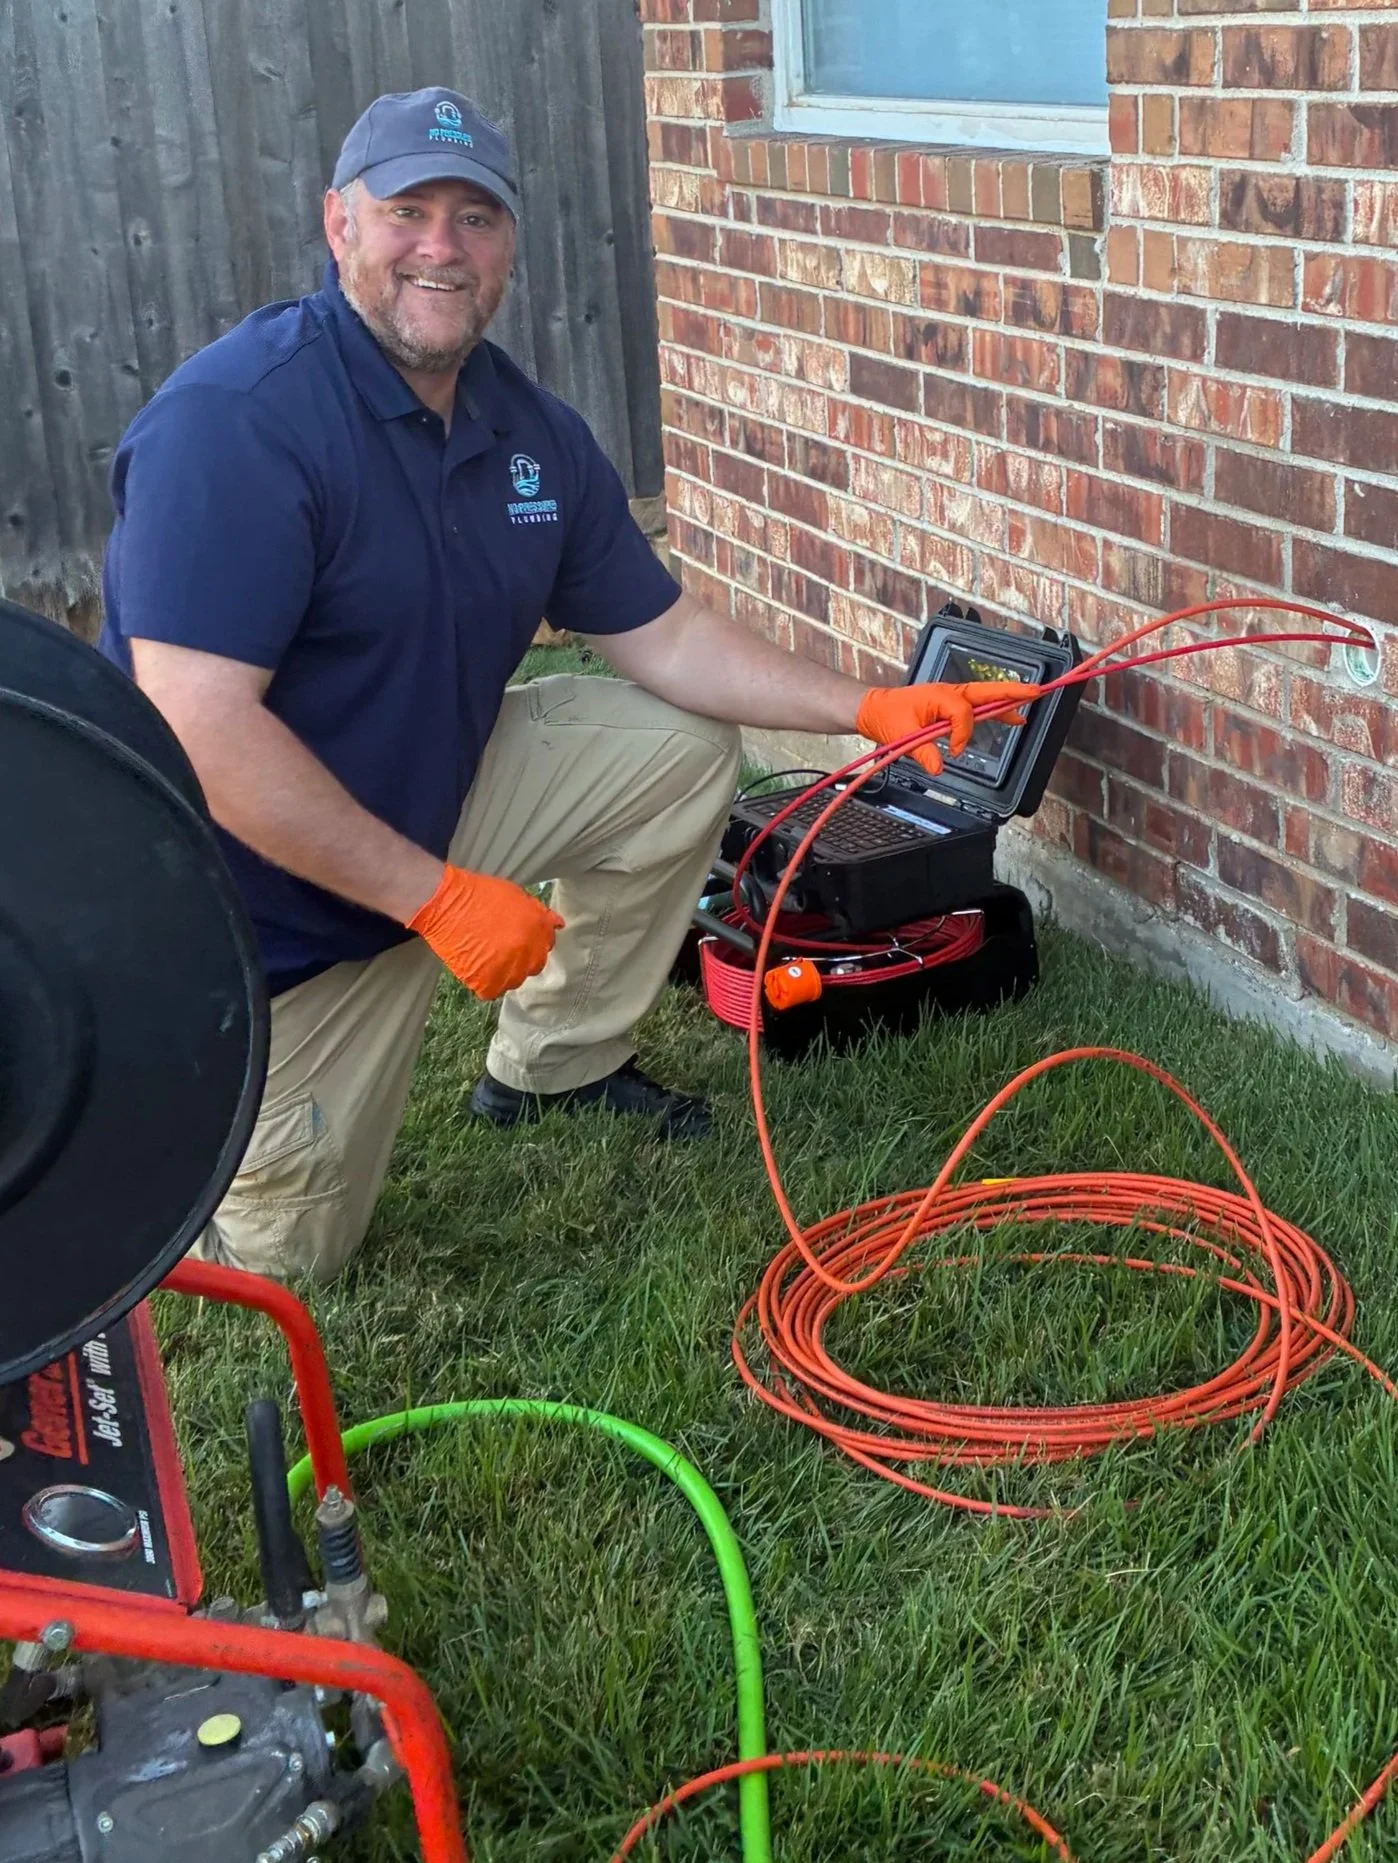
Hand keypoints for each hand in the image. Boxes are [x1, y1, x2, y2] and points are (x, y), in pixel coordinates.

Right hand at [405, 865, 563, 1000]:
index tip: (519, 940)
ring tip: (484, 956)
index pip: (547, 945)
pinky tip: (475, 967)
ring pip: (514, 981)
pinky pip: (492, 991)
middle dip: (521, 959)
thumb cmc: (477, 894)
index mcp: (538, 928)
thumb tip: (557, 924)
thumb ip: (538, 913)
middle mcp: (528, 951)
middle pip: (534, 966)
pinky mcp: (486, 982)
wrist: (445, 902)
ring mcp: (508, 969)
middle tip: (500, 948)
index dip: (532, 942)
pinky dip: (484, 983)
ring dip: (503, 973)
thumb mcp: (515, 894)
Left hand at [855, 680, 1040, 775]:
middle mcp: (949, 693)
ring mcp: (951, 698)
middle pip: (987, 691)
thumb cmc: (887, 716)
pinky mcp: (950, 706)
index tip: (954, 751)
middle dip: (1011, 692)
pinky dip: (995, 710)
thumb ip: (923, 753)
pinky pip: (977, 707)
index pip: (963, 714)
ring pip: (985, 697)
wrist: (874, 709)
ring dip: (1007, 699)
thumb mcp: (902, 736)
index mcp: (939, 696)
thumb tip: (938, 767)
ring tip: (1030, 702)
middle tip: (1035, 692)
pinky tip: (1012, 717)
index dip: (962, 734)